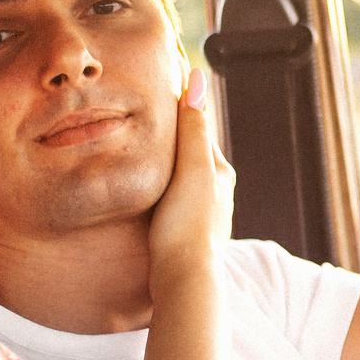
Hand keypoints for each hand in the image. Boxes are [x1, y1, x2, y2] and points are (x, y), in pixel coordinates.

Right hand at [148, 68, 233, 288]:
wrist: (185, 279)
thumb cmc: (188, 224)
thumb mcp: (191, 168)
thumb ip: (193, 127)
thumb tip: (198, 80)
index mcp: (219, 172)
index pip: (198, 129)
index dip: (180, 110)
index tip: (160, 90)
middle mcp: (216, 192)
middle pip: (190, 154)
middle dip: (171, 139)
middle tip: (142, 120)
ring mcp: (202, 214)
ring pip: (181, 179)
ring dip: (164, 166)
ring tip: (140, 155)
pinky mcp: (186, 234)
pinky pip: (173, 201)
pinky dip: (160, 189)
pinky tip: (146, 195)